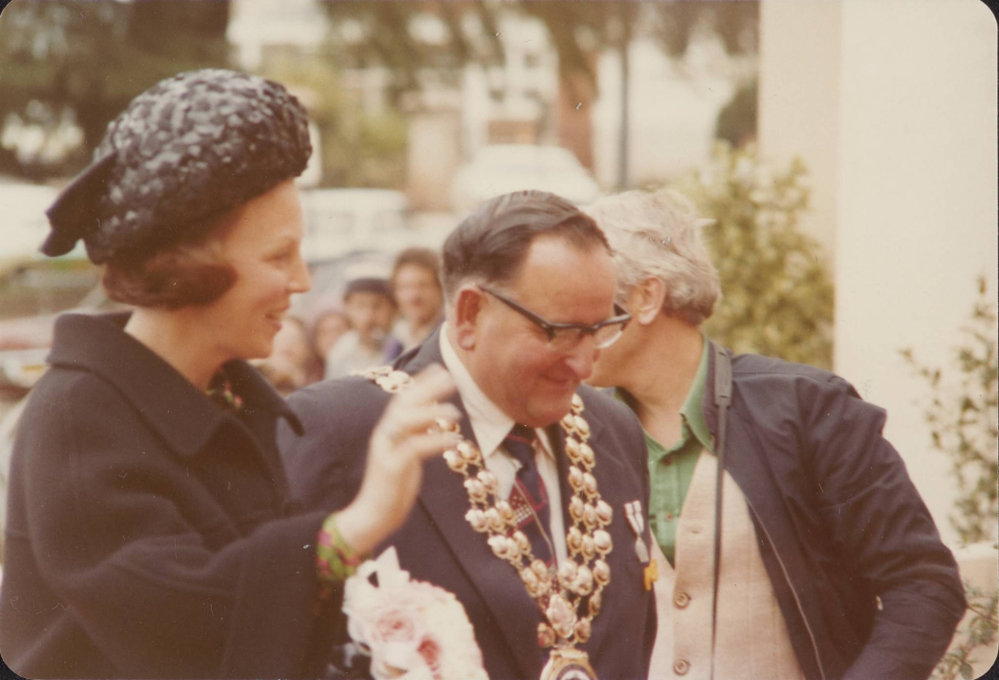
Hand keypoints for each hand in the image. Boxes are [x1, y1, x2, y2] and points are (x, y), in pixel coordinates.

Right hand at [335, 364, 459, 554]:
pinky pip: (414, 447)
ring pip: (406, 421)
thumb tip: (436, 412)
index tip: (439, 369)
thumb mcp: (407, 455)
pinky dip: (435, 440)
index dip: (420, 383)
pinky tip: (453, 438)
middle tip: (450, 377)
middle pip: (403, 403)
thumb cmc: (393, 487)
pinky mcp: (391, 468)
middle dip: (426, 388)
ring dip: (431, 412)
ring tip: (454, 410)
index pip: (403, 400)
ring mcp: (386, 451)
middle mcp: (384, 436)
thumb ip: (417, 434)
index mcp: (387, 431)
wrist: (373, 516)